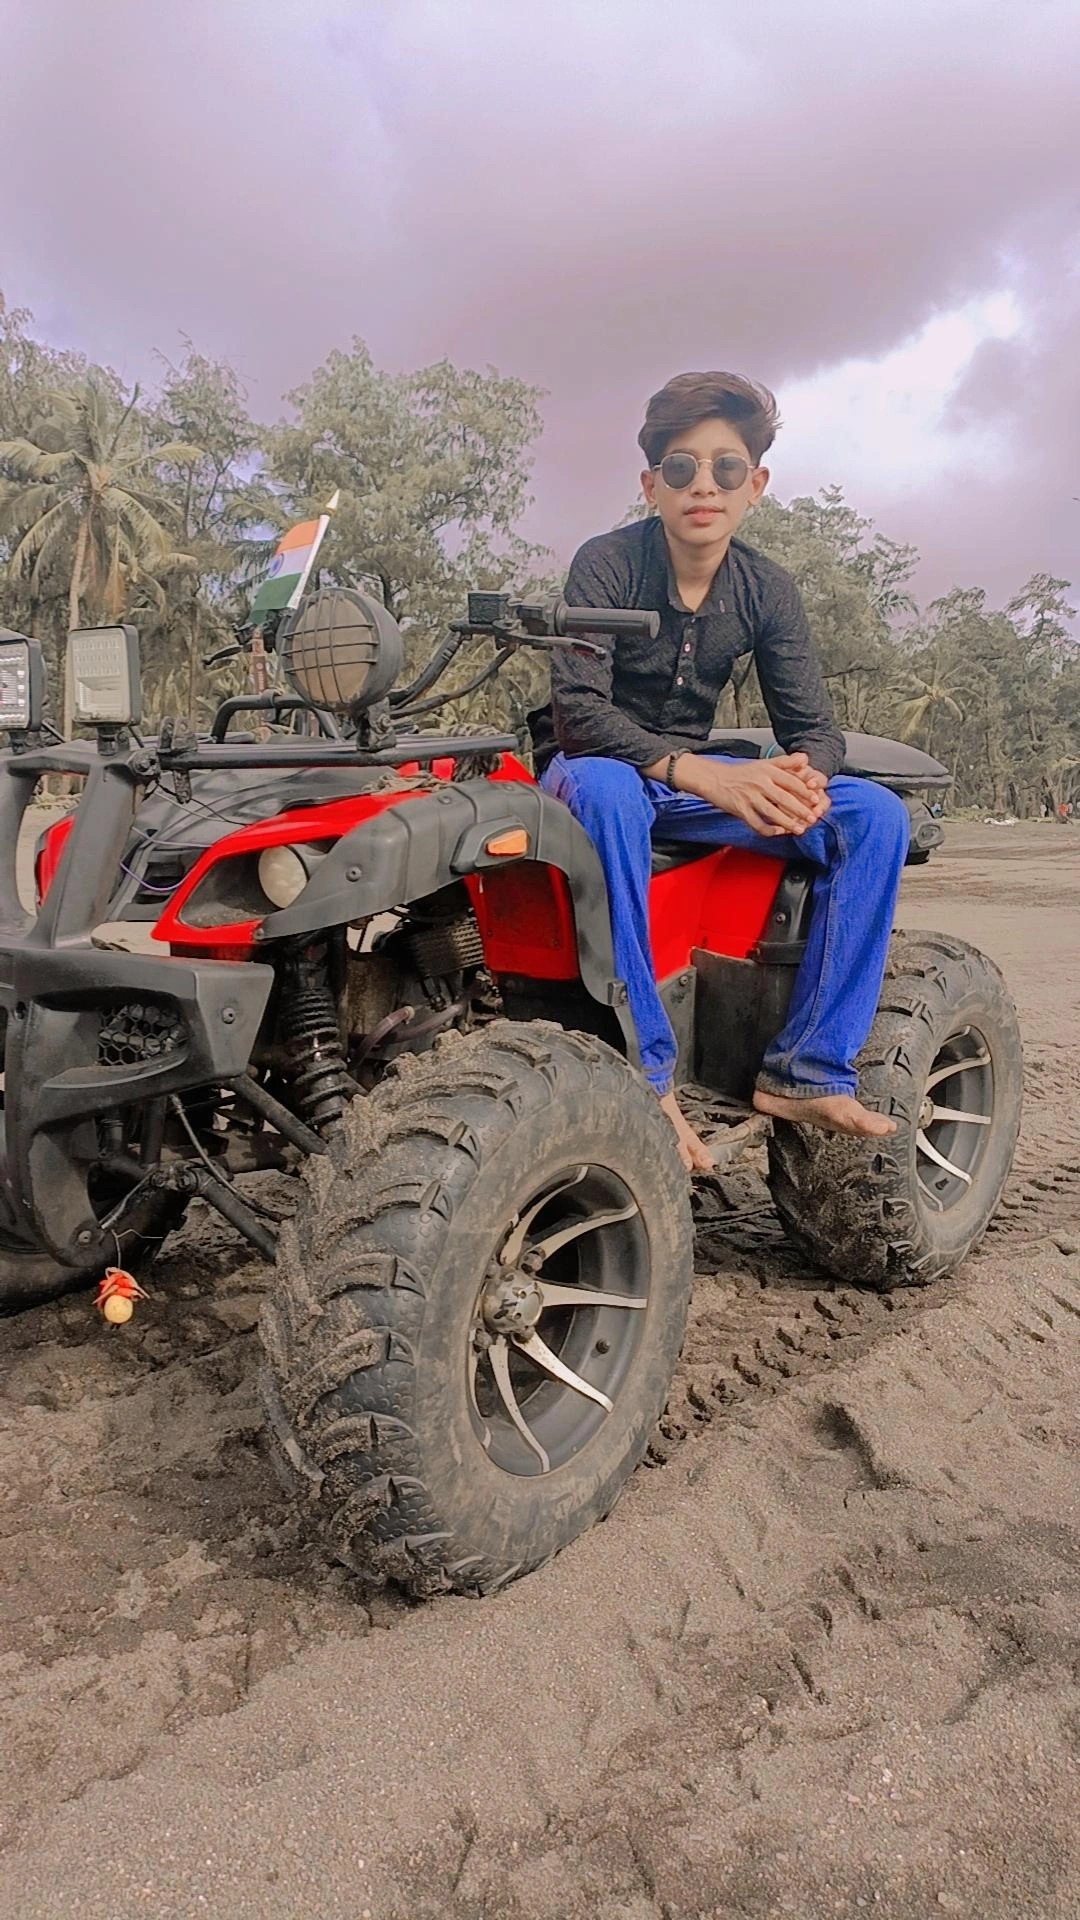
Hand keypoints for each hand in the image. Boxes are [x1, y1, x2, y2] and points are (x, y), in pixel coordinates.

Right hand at [675, 751, 828, 835]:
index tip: (816, 799)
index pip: (790, 781)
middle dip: (800, 810)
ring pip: (772, 812)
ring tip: (799, 829)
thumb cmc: (741, 773)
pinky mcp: (740, 810)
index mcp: (767, 771)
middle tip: (812, 818)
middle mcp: (759, 783)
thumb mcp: (764, 763)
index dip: (804, 791)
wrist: (714, 779)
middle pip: (783, 798)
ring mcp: (749, 797)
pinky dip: (768, 830)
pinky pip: (757, 823)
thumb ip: (786, 762)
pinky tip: (778, 832)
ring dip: (787, 823)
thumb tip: (805, 759)